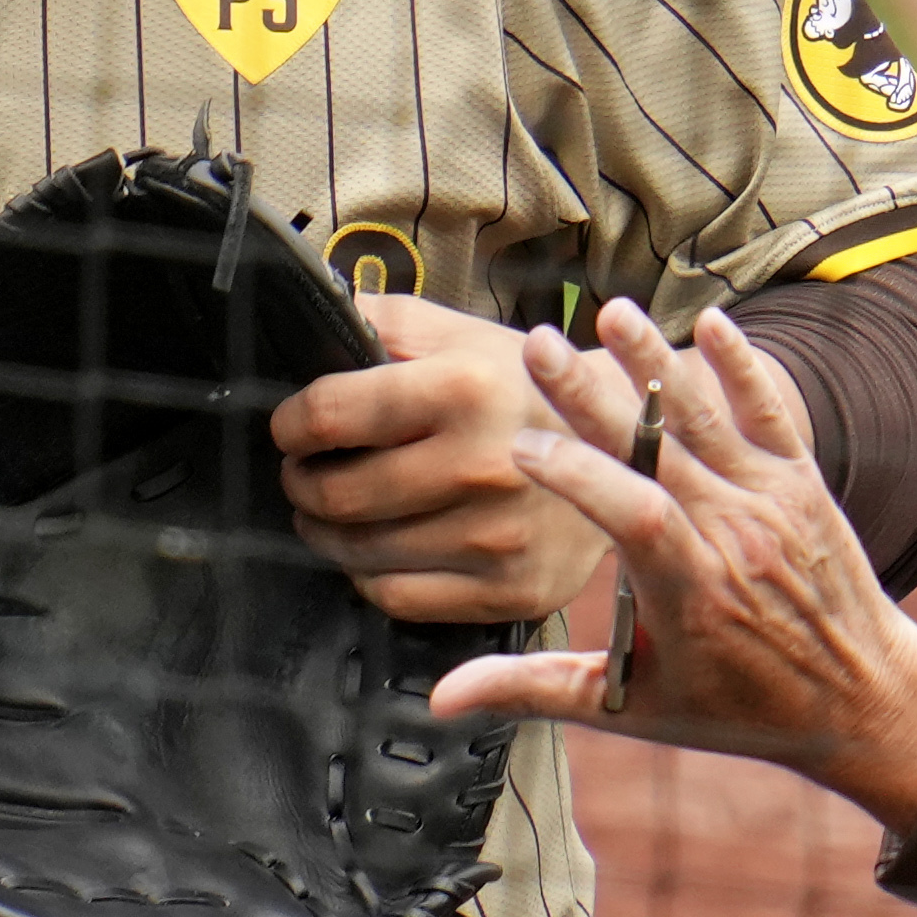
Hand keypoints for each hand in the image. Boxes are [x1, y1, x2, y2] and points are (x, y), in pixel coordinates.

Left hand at [275, 296, 628, 624]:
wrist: (626, 454)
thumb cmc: (525, 391)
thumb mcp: (462, 336)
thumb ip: (385, 323)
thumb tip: (315, 319)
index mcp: (466, 389)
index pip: (329, 415)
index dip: (291, 423)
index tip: (291, 427)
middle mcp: (482, 466)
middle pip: (335, 494)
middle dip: (301, 482)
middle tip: (304, 472)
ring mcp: (497, 537)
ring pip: (358, 551)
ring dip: (325, 532)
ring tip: (330, 510)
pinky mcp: (509, 589)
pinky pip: (397, 597)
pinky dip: (367, 575)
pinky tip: (373, 550)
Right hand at [425, 299, 916, 826]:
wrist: (868, 701)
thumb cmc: (742, 709)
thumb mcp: (634, 708)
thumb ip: (536, 691)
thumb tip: (442, 699)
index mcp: (691, 591)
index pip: (630, 513)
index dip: (575, 475)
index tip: (519, 445)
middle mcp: (735, 536)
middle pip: (656, 451)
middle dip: (591, 396)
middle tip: (537, 344)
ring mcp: (773, 502)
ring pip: (707, 419)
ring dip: (656, 361)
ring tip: (609, 312)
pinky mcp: (803, 483)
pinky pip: (772, 413)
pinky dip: (744, 368)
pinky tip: (713, 321)